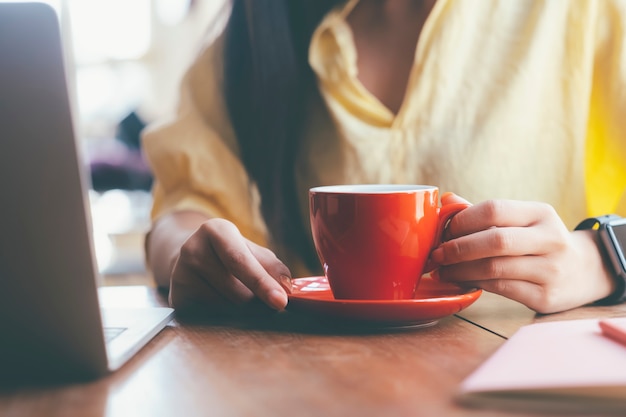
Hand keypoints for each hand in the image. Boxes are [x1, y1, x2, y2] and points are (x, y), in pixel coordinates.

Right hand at [168, 218, 291, 315]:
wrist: (192, 256)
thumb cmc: (231, 254)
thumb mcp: (252, 251)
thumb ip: (272, 266)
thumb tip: (285, 287)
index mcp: (216, 230)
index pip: (240, 261)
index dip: (262, 283)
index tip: (280, 302)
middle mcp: (192, 249)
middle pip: (237, 292)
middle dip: (257, 303)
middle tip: (264, 299)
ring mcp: (180, 274)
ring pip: (226, 308)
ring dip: (242, 310)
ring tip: (238, 295)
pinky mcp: (177, 297)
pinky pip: (211, 318)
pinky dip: (224, 316)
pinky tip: (221, 300)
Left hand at [430, 193, 616, 313]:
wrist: (583, 272)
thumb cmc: (538, 242)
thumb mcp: (521, 220)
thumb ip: (484, 213)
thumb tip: (446, 201)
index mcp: (540, 213)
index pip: (494, 210)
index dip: (463, 220)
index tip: (445, 230)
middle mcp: (550, 239)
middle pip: (494, 241)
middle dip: (458, 248)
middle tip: (437, 254)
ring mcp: (550, 269)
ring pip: (494, 268)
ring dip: (460, 269)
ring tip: (443, 270)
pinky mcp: (545, 296)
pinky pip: (500, 288)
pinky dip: (474, 283)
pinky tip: (461, 280)